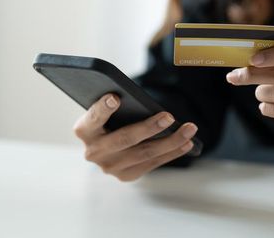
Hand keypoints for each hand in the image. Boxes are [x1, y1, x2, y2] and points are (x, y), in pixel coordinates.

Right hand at [73, 94, 197, 181]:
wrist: (107, 141)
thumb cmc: (111, 117)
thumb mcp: (109, 110)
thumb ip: (118, 106)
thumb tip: (145, 105)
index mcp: (84, 130)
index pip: (93, 119)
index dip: (103, 109)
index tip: (115, 97)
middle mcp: (93, 152)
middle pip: (125, 139)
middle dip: (149, 128)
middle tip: (169, 117)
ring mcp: (109, 167)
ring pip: (144, 153)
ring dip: (171, 141)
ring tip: (189, 129)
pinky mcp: (125, 175)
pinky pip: (152, 163)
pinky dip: (171, 153)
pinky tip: (186, 143)